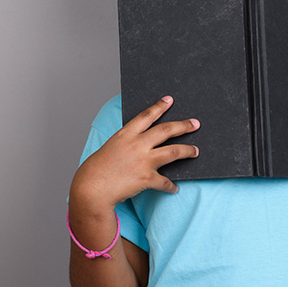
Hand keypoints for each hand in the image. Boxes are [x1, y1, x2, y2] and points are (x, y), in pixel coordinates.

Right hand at [70, 96, 199, 210]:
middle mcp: (137, 144)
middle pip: (166, 130)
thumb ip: (127, 144)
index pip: (146, 115)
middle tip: (195, 123)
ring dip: (188, 151)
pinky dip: (171, 186)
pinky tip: (175, 188)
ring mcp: (143, 161)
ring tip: (196, 151)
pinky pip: (165, 182)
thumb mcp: (111, 147)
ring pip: (174, 151)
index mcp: (125, 134)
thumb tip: (143, 147)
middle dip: (183, 126)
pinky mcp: (146, 178)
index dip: (159, 106)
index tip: (169, 100)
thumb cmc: (97, 169)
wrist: (92, 187)